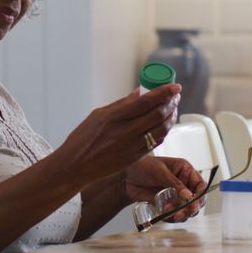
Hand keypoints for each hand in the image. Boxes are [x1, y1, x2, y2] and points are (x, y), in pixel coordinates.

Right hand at [56, 84, 181, 183]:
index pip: (146, 101)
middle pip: (157, 114)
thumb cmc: (83, 139)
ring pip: (161, 129)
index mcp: (115, 117)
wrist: (76, 166)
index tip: (175, 86)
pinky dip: (163, 132)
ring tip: (173, 109)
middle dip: (171, 103)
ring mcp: (132, 146)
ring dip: (170, 117)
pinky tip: (164, 125)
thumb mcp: (98, 115)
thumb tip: (140, 92)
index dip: (164, 92)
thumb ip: (121, 104)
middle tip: (175, 96)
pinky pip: (155, 142)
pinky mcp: (135, 157)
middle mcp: (125, 131)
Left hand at [124, 156, 204, 221]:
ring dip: (182, 214)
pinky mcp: (167, 204)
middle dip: (192, 208)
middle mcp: (183, 184)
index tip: (195, 203)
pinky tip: (165, 214)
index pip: (200, 184)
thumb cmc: (143, 166)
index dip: (200, 194)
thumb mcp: (159, 171)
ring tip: (171, 213)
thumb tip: (188, 195)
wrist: (126, 177)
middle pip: (196, 200)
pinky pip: (174, 214)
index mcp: (185, 171)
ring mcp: (175, 196)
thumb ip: (174, 183)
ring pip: (186, 209)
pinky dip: (172, 217)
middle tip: (185, 212)